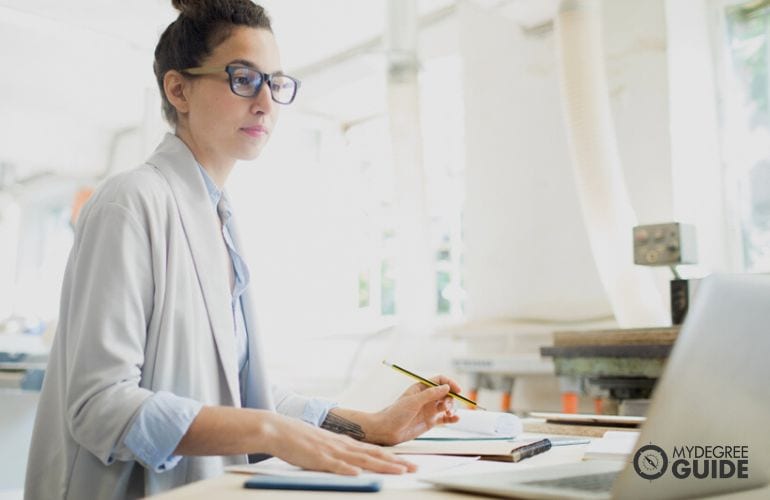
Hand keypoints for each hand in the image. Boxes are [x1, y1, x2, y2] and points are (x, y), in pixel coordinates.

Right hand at [262, 412, 416, 474]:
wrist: (279, 429)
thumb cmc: (301, 439)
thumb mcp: (326, 445)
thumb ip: (340, 453)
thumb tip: (354, 464)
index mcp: (345, 443)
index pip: (375, 451)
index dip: (394, 458)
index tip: (410, 464)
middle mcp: (343, 446)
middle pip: (375, 455)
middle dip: (397, 462)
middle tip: (415, 468)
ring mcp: (331, 451)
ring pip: (361, 459)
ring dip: (381, 465)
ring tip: (398, 470)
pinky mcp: (317, 458)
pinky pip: (334, 465)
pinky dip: (347, 469)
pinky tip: (358, 473)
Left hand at [371, 374, 462, 445]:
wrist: (387, 430)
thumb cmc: (396, 413)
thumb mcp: (413, 401)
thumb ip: (431, 394)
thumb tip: (446, 387)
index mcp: (421, 388)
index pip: (440, 380)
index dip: (450, 383)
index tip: (458, 390)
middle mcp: (427, 397)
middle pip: (446, 393)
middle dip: (451, 398)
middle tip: (446, 407)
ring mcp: (429, 409)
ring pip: (447, 405)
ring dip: (452, 408)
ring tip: (449, 414)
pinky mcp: (431, 421)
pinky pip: (445, 418)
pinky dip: (452, 418)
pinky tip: (456, 419)